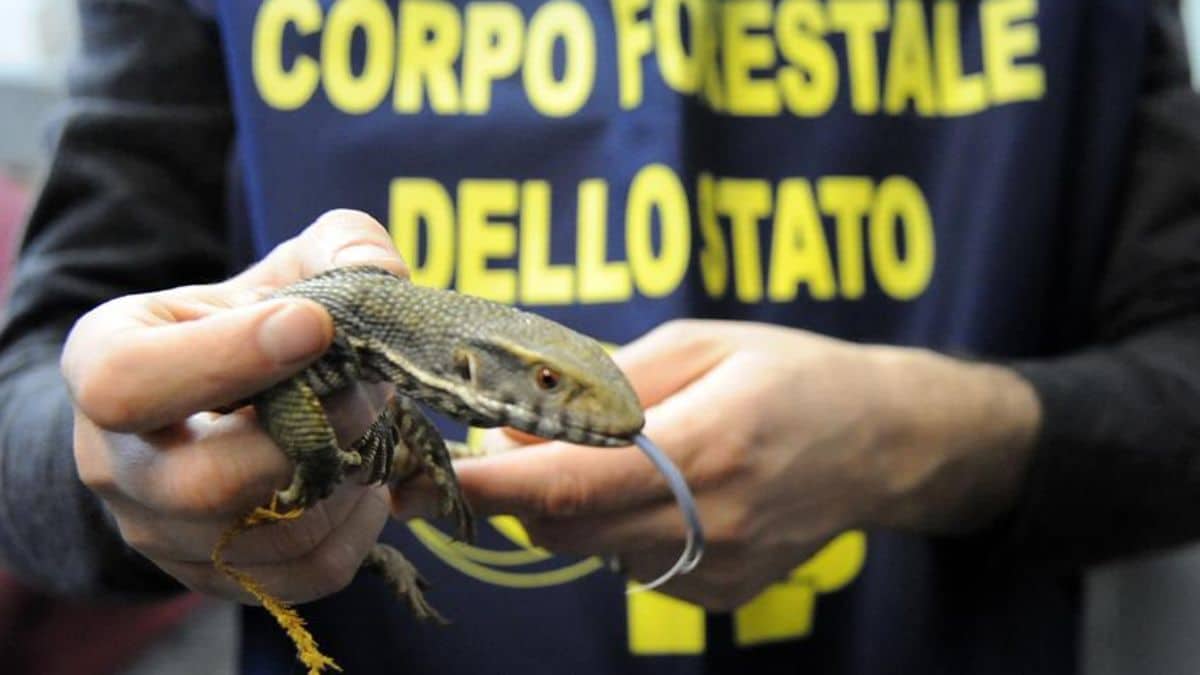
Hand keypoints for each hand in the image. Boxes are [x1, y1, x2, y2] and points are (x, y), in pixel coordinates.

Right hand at [64, 210, 431, 603]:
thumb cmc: (248, 323)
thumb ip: (339, 246)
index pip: (131, 382)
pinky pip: (307, 572)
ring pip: (270, 534)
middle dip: (314, 434)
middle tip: (372, 389)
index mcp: (104, 363)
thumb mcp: (282, 267)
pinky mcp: (218, 576)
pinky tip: (364, 475)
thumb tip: (382, 275)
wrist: (219, 402)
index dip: (229, 357)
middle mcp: (115, 463)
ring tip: (371, 425)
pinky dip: (359, 524)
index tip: (314, 324)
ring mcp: (161, 533)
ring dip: (349, 477)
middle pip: (205, 484)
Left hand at [452, 320, 1039, 609]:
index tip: (425, 477)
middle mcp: (710, 521)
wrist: (885, 442)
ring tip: (614, 451)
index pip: (565, 483)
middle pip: (562, 527)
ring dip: (572, 503)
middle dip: (518, 489)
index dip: (485, 483)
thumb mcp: (701, 345)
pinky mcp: (721, 593)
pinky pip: (631, 565)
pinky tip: (661, 487)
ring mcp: (718, 567)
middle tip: (520, 435)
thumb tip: (518, 422)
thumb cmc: (792, 374)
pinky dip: (617, 526)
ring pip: (590, 548)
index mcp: (705, 445)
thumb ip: (604, 385)